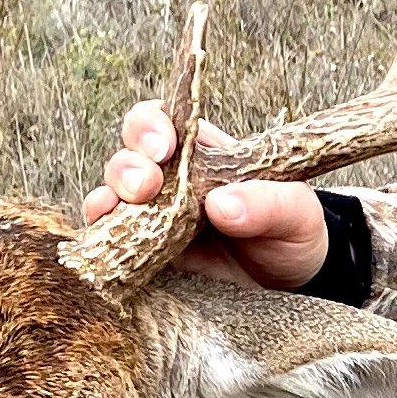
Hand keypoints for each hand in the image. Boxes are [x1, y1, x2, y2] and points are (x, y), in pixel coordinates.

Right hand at [80, 101, 336, 289]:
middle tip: (146, 187)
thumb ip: (267, 204)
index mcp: (207, 152)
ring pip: (115, 189)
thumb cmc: (293, 231)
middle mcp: (174, 175)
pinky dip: (101, 229)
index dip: (153, 124)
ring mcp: (157, 210)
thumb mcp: (295, 213)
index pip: (167, 119)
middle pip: (131, 151)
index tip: (164, 148)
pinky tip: (102, 232)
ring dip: (111, 194)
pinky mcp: (148, 246)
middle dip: (129, 165)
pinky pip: (113, 233)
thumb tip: (221, 205)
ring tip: (117, 208)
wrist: (290, 278)